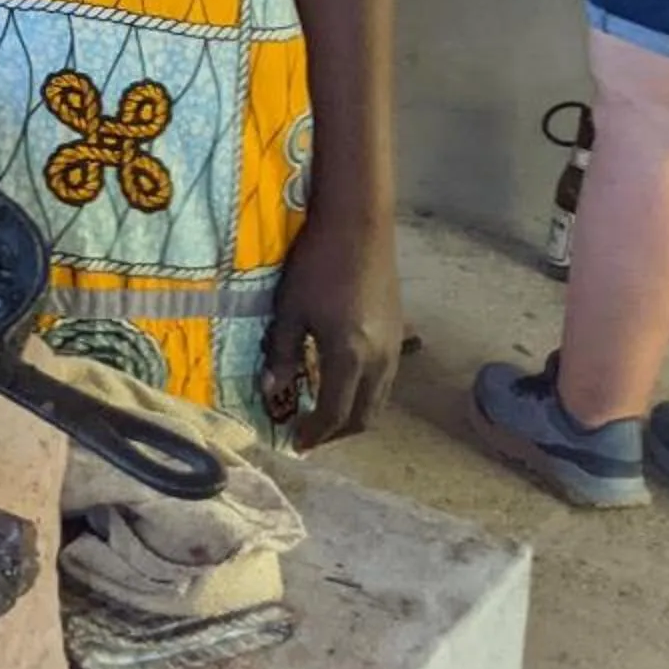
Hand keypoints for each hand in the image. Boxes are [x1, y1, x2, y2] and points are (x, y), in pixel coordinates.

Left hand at [262, 201, 402, 448]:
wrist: (359, 224)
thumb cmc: (316, 263)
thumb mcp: (290, 309)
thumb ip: (280, 353)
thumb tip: (270, 391)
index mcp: (350, 357)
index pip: (335, 413)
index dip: (316, 433)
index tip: (296, 444)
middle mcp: (380, 360)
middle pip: (365, 416)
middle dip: (338, 432)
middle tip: (310, 434)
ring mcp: (394, 347)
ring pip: (379, 399)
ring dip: (354, 414)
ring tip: (324, 413)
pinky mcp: (398, 331)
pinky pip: (385, 380)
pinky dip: (364, 393)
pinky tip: (343, 381)